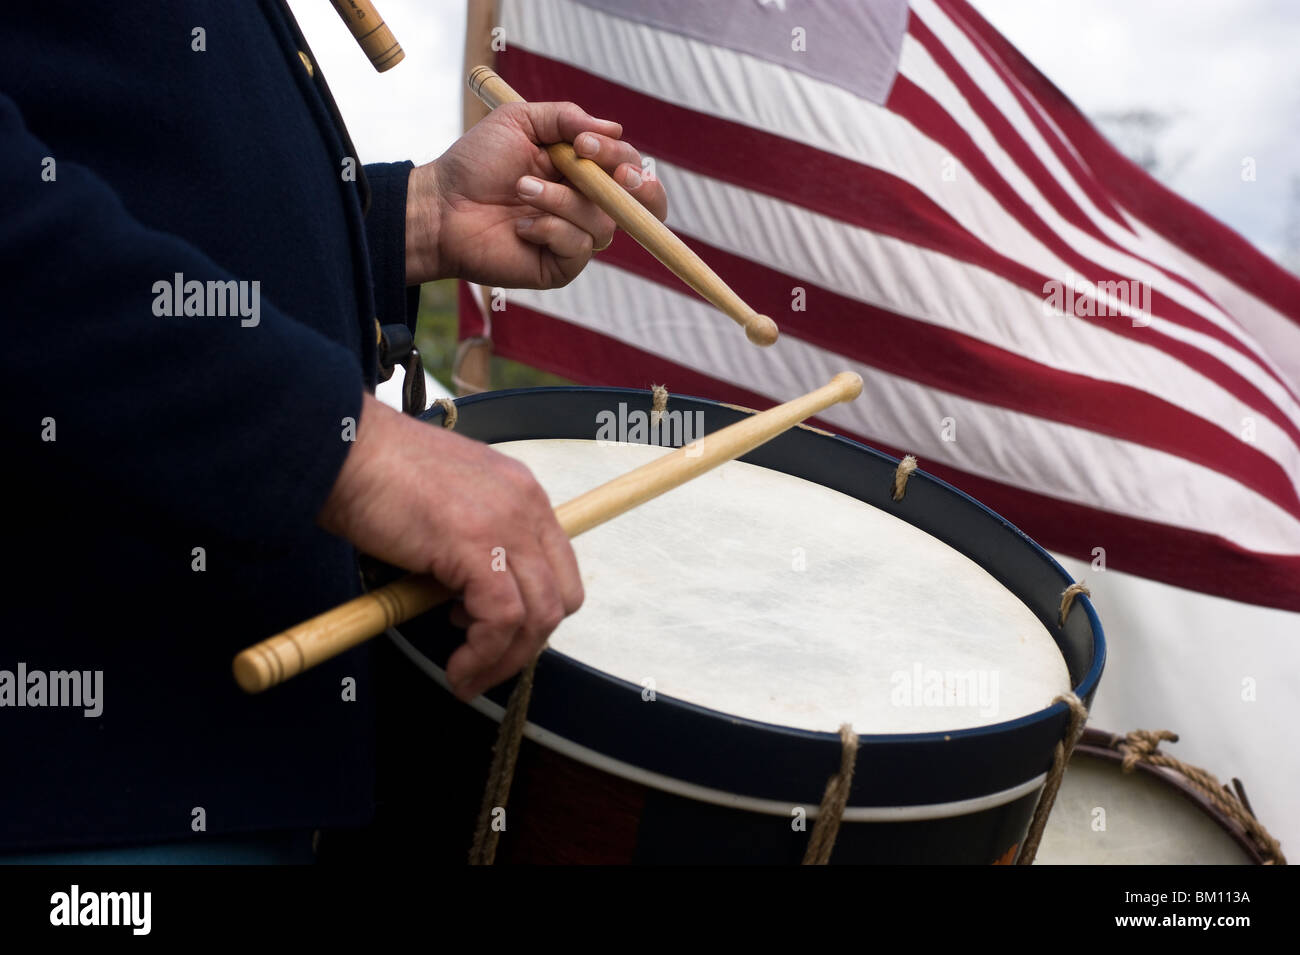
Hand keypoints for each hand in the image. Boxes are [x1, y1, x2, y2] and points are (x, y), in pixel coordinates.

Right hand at [318, 394, 583, 700]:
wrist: (343, 448)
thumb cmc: (376, 476)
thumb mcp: (447, 506)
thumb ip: (471, 545)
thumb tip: (469, 601)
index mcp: (523, 493)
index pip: (558, 569)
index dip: (534, 613)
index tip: (500, 638)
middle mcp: (527, 505)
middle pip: (560, 597)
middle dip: (527, 644)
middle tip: (486, 665)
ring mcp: (507, 524)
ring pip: (539, 615)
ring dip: (504, 660)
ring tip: (466, 675)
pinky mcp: (479, 546)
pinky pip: (502, 620)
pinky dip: (483, 655)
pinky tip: (456, 666)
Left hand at [405, 101, 667, 287]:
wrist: (442, 206)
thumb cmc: (477, 163)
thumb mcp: (520, 122)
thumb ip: (566, 118)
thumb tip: (616, 128)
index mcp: (583, 171)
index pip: (628, 166)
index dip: (621, 156)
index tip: (587, 144)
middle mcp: (587, 205)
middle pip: (643, 204)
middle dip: (641, 188)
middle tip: (618, 176)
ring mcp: (576, 237)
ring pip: (603, 221)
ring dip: (561, 200)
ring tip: (522, 190)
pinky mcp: (562, 266)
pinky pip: (579, 247)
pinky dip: (550, 229)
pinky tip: (522, 226)